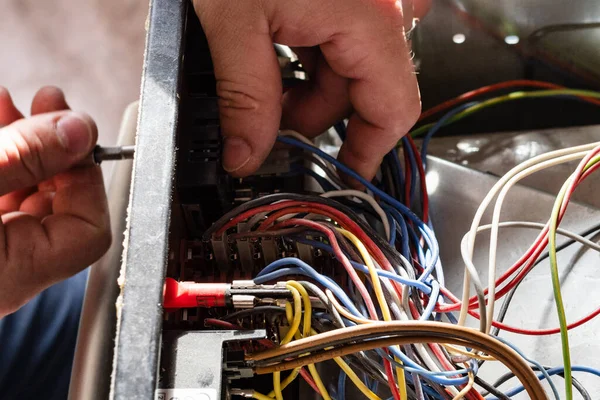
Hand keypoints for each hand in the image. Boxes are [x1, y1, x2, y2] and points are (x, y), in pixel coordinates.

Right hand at [0, 87, 110, 316]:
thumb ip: (25, 158)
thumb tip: (77, 131)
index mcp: (15, 273)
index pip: (90, 229)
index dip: (88, 175)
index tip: (70, 133)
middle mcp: (4, 271)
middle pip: (57, 206)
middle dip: (55, 146)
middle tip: (46, 104)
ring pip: (22, 194)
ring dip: (23, 143)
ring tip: (10, 102)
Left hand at [193, 0, 429, 180]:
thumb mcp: (235, 22)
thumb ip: (246, 98)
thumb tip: (247, 156)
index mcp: (370, 21)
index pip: (392, 109)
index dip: (367, 151)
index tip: (342, 176)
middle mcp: (379, 13)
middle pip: (360, 94)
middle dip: (311, 115)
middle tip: (265, 119)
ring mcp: (363, 4)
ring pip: (343, 71)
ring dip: (301, 87)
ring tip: (257, 72)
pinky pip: (334, 44)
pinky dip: (302, 59)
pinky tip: (270, 46)